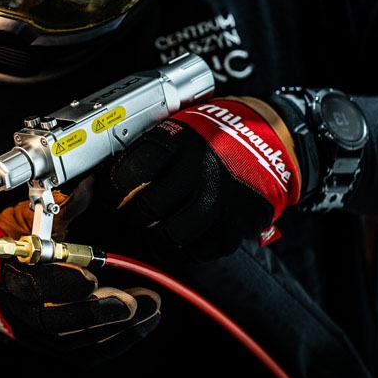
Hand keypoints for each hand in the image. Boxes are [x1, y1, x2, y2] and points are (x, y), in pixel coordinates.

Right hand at [0, 182, 160, 363]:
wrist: (7, 274)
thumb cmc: (27, 241)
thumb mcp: (40, 219)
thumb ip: (64, 208)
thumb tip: (90, 185)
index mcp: (13, 272)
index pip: (33, 283)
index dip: (62, 282)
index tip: (91, 276)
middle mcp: (21, 307)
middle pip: (53, 320)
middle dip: (96, 312)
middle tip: (131, 301)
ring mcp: (37, 331)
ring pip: (73, 340)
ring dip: (115, 325)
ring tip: (149, 306)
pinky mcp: (56, 346)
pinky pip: (87, 352)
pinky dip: (118, 339)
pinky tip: (144, 322)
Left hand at [97, 96, 301, 262]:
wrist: (270, 138)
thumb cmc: (216, 134)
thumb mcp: (180, 126)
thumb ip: (150, 148)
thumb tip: (109, 177)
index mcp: (179, 139)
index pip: (132, 171)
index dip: (111, 192)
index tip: (107, 200)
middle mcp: (199, 167)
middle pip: (149, 207)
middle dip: (132, 218)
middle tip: (130, 218)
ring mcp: (221, 195)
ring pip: (173, 233)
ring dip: (157, 239)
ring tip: (153, 233)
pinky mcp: (240, 219)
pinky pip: (204, 249)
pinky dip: (187, 251)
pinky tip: (182, 242)